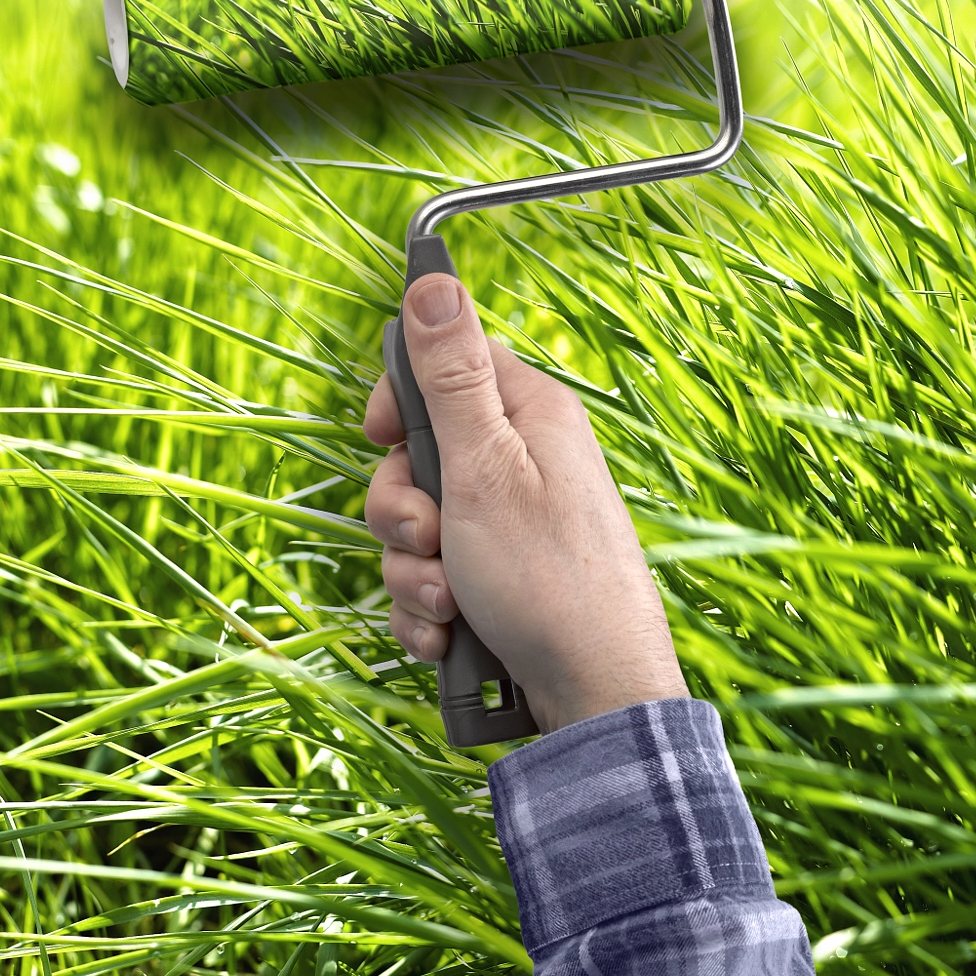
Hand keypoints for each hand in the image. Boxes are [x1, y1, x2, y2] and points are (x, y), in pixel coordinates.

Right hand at [361, 273, 688, 733]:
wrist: (594, 695)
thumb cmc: (550, 578)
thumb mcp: (486, 467)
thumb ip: (451, 377)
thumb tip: (435, 281)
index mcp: (530, 416)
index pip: (446, 365)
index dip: (400, 404)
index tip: (381, 436)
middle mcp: (526, 462)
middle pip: (419, 457)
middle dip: (402, 511)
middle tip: (430, 539)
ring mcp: (514, 525)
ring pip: (420, 528)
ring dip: (414, 573)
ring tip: (452, 604)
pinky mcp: (503, 580)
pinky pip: (435, 580)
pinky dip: (432, 612)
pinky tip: (453, 638)